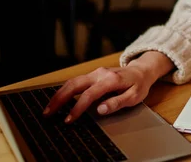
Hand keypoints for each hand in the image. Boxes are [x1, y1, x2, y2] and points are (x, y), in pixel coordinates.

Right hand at [44, 51, 173, 122]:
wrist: (142, 71)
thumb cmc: (138, 85)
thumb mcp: (134, 97)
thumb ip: (117, 103)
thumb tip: (100, 110)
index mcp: (111, 80)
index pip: (89, 94)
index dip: (78, 108)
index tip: (69, 119)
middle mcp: (100, 73)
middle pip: (75, 84)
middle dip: (60, 98)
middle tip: (48, 112)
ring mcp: (96, 72)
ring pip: (73, 81)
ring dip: (59, 94)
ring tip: (49, 107)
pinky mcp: (94, 74)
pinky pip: (76, 80)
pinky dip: (65, 89)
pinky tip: (59, 98)